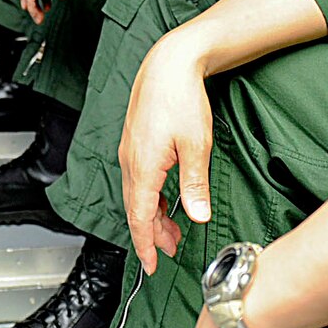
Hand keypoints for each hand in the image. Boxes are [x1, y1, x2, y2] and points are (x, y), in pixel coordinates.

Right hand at [121, 31, 213, 273]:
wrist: (169, 63)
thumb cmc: (182, 98)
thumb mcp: (197, 146)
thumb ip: (194, 185)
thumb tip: (197, 217)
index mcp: (143, 166)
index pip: (139, 217)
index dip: (145, 245)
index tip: (152, 265)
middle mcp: (130, 161)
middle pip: (136, 209)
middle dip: (152, 234)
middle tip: (172, 251)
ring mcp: (131, 150)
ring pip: (136, 194)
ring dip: (152, 215)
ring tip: (173, 230)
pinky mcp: (136, 142)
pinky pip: (138, 179)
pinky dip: (149, 197)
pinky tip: (164, 199)